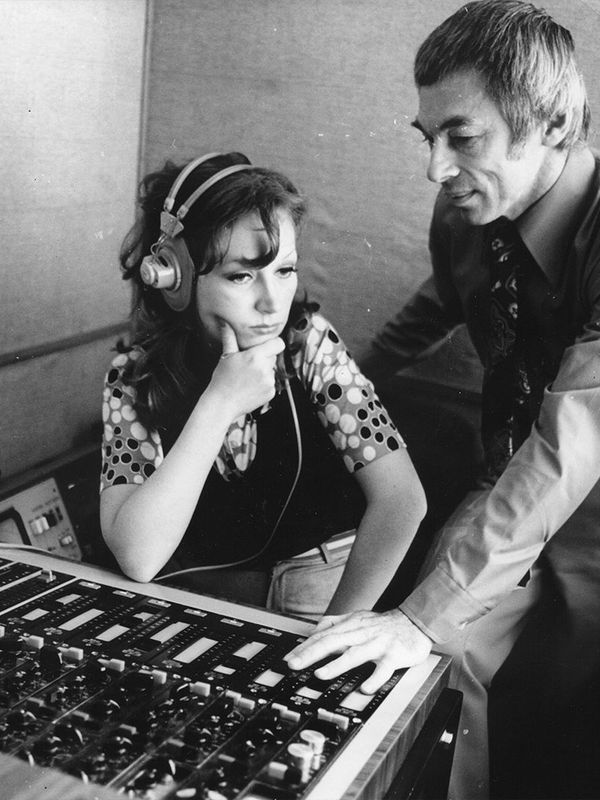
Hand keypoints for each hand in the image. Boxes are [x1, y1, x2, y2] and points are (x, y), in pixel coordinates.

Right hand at [208, 320, 284, 419]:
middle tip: (249, 365)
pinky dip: (264, 384)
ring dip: (264, 371)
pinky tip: (251, 387)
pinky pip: (272, 383)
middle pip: (274, 356)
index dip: (273, 344)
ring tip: (248, 378)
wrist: (222, 404)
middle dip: (265, 358)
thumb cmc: (222, 379)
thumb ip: (229, 337)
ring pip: (272, 370)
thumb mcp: (226, 356)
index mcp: (255, 356)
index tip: (266, 346)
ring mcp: (269, 381)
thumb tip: (225, 322)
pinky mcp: (271, 392)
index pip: (278, 344)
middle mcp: (265, 368)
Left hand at [284, 608, 431, 693]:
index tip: (289, 658)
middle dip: (311, 654)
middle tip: (294, 665)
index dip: (305, 646)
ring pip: (355, 654)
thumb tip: (313, 630)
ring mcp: (378, 644)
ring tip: (320, 674)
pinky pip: (384, 669)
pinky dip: (374, 678)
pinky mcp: (394, 656)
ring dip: (337, 665)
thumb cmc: (383, 624)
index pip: (323, 635)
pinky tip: (364, 687)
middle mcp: (362, 633)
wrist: (416, 621)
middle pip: (333, 642)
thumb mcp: (357, 617)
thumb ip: (335, 622)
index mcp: (352, 624)